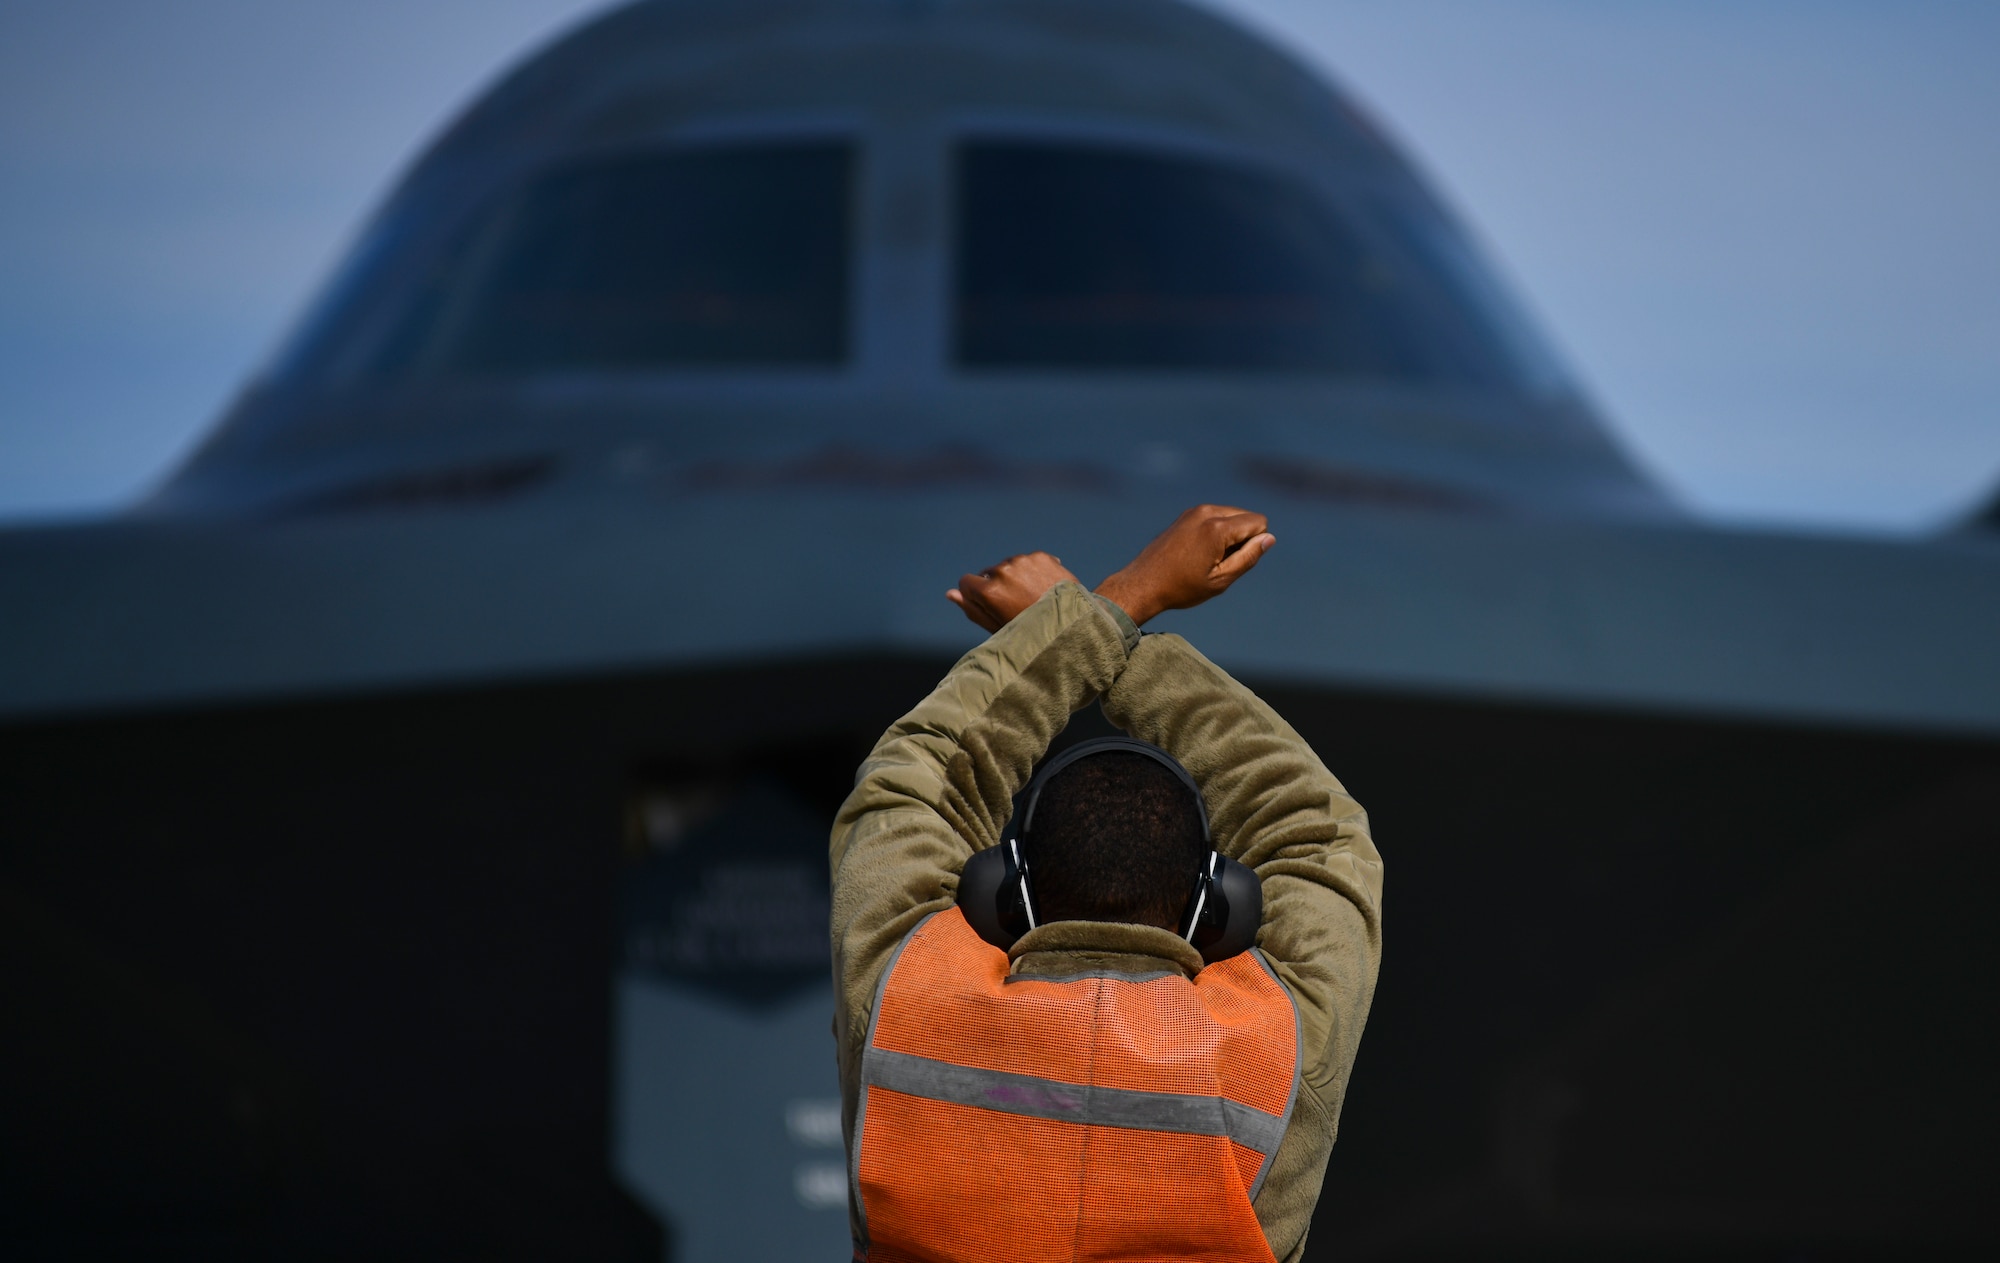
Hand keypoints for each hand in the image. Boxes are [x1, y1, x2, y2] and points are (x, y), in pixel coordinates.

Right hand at [948, 551, 1080, 632]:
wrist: (1075, 621)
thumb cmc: (1032, 632)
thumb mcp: (999, 627)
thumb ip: (973, 610)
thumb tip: (950, 593)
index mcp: (989, 591)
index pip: (966, 582)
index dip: (975, 596)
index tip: (990, 607)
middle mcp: (1003, 570)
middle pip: (987, 574)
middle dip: (996, 587)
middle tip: (1016, 606)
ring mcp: (1022, 560)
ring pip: (1007, 567)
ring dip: (1014, 578)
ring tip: (1032, 597)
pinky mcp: (1040, 555)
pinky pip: (1026, 561)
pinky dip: (1032, 572)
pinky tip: (1043, 587)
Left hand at [1093, 505, 1274, 625]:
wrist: (1142, 584)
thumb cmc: (1182, 587)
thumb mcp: (1221, 580)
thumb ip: (1248, 557)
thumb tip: (1269, 538)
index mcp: (1217, 527)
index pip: (1259, 522)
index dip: (1254, 545)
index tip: (1232, 563)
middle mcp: (1206, 511)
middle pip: (1246, 516)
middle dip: (1242, 537)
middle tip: (1218, 562)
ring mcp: (1194, 511)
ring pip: (1231, 516)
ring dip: (1229, 535)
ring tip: (1206, 558)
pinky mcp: (1186, 515)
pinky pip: (1215, 517)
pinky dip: (1215, 532)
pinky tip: (1197, 552)